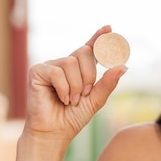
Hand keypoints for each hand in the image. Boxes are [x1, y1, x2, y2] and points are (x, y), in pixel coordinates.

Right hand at [24, 25, 126, 141]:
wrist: (55, 132)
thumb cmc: (73, 117)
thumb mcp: (96, 99)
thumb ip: (108, 83)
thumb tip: (123, 66)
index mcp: (80, 69)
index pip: (90, 49)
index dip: (99, 37)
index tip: (109, 28)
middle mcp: (65, 64)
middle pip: (84, 52)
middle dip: (89, 75)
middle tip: (85, 94)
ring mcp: (50, 66)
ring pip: (71, 62)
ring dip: (76, 85)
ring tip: (72, 100)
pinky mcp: (37, 71)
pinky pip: (57, 72)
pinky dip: (64, 88)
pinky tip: (62, 99)